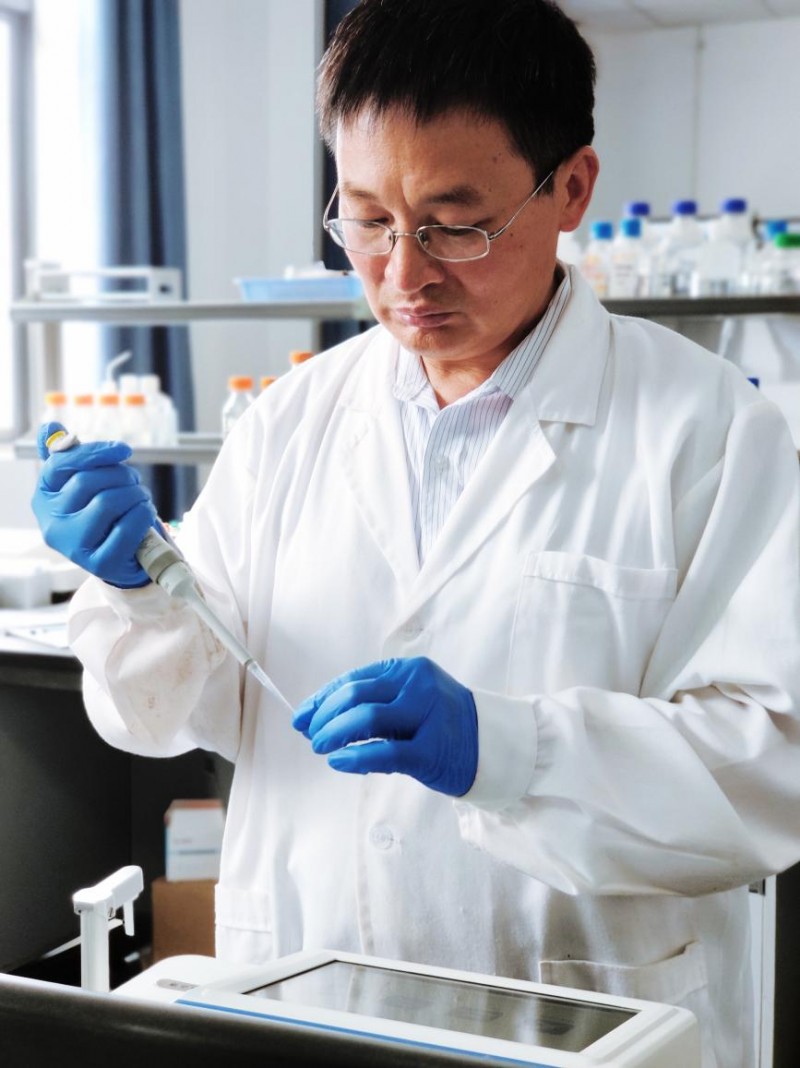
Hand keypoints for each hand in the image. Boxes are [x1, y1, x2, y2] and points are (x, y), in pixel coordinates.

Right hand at [32, 421, 156, 587]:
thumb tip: (50, 427)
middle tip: (135, 480)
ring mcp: (74, 547)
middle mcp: (53, 524)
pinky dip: (143, 515)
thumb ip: (66, 456)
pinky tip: (145, 513)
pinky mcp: (99, 564)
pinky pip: (126, 528)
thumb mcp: (81, 485)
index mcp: (44, 498)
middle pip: (88, 481)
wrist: (120, 558)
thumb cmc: (102, 515)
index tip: (123, 449)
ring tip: (141, 497)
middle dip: (121, 475)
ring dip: (135, 494)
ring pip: (108, 501)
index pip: (61, 464)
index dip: (95, 452)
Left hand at [292, 657, 477, 796]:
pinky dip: (355, 758)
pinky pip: (384, 752)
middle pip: (356, 694)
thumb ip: (373, 704)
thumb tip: (317, 716)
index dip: (322, 698)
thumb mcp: (411, 701)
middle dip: (324, 716)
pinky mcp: (431, 750)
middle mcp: (418, 686)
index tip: (301, 716)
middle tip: (311, 735)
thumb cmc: (441, 725)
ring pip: (366, 717)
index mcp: (409, 670)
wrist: (490, 746)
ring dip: (334, 733)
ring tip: (321, 747)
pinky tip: (339, 762)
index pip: (354, 679)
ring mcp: (427, 716)